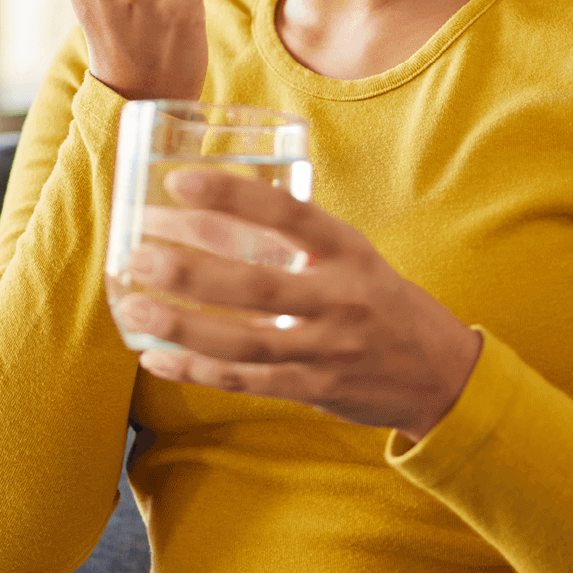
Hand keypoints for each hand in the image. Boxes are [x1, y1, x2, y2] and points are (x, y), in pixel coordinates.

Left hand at [119, 167, 483, 442]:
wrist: (438, 372)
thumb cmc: (377, 299)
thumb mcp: (348, 256)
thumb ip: (288, 238)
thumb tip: (202, 213)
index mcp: (348, 250)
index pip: (288, 214)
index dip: (232, 196)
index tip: (177, 182)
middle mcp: (340, 298)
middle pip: (258, 286)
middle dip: (191, 271)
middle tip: (138, 255)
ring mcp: (327, 349)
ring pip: (245, 341)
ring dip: (183, 326)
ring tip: (133, 308)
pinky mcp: (314, 389)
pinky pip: (247, 381)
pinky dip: (198, 370)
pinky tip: (156, 357)